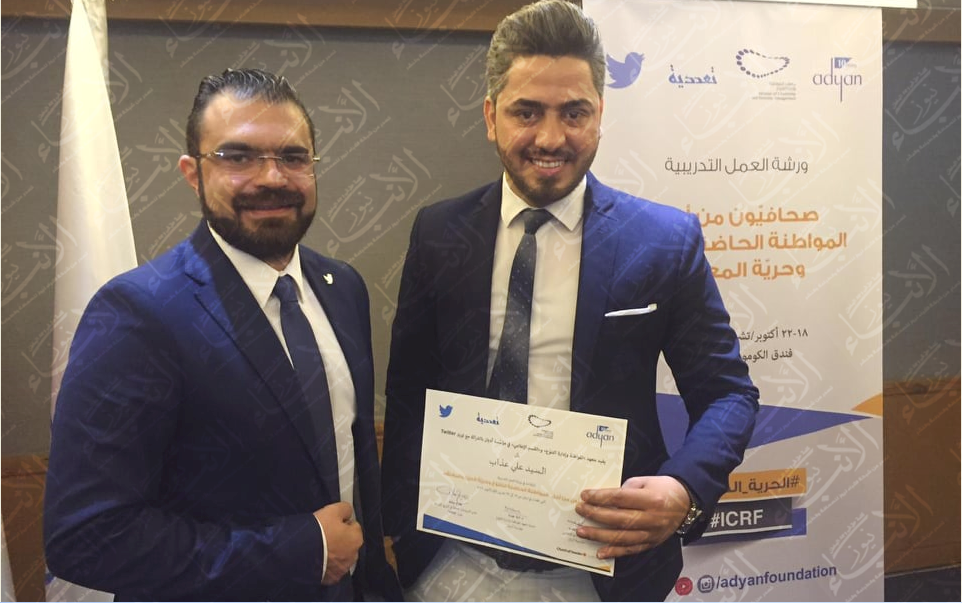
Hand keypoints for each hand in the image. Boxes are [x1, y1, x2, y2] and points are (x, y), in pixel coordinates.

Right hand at [313, 501, 362, 584]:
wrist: (299, 552)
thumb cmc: (318, 530)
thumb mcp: (332, 510)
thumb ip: (345, 509)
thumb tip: (347, 511)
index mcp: (356, 538)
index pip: (353, 526)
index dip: (341, 523)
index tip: (331, 523)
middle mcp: (354, 555)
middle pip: (347, 542)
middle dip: (339, 538)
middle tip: (324, 534)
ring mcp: (342, 568)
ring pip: (340, 556)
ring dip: (333, 552)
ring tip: (319, 546)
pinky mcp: (331, 578)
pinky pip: (331, 568)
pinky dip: (326, 563)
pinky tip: (317, 557)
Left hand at [575, 475, 689, 558]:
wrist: (686, 503)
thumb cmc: (664, 489)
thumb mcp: (646, 480)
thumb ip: (626, 488)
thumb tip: (606, 498)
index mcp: (651, 499)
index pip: (620, 498)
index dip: (600, 497)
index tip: (585, 495)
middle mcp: (651, 518)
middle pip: (618, 518)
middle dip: (595, 514)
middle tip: (580, 510)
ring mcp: (651, 533)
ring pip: (622, 537)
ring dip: (599, 535)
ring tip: (582, 531)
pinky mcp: (651, 543)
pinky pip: (630, 549)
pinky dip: (614, 552)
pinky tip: (600, 551)